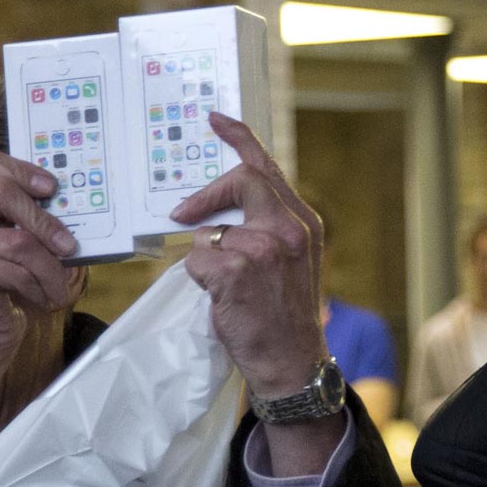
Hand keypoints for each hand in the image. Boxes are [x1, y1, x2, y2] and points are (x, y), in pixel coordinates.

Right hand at [0, 149, 82, 372]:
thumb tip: (77, 212)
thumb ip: (41, 225)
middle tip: (68, 246)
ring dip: (50, 270)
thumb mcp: (32, 250)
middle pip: (2, 192)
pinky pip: (16, 270)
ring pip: (19, 241)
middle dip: (44, 220)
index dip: (18, 168)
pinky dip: (39, 288)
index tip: (50, 188)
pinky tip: (42, 299)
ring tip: (59, 289)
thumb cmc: (15, 288)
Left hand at [174, 113, 326, 400]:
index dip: (240, 139)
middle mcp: (288, 229)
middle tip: (183, 210)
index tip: (217, 121)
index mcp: (304, 224)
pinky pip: (197, 259)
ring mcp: (263, 248)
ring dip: (209, 259)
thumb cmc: (285, 318)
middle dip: (208, 193)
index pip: (268, 169)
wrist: (293, 364)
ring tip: (229, 290)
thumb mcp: (292, 263)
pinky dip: (200, 280)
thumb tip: (221, 214)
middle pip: (241, 182)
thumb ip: (269, 230)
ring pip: (211, 232)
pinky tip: (222, 301)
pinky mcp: (236, 270)